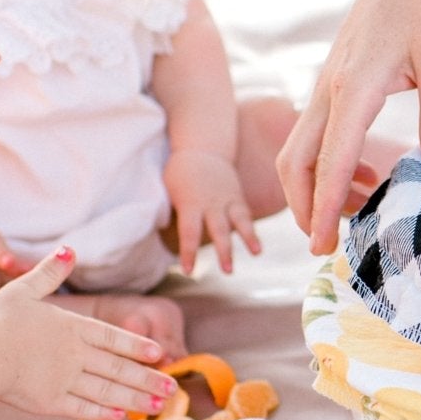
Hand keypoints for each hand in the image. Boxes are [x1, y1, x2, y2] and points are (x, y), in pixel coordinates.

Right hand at [0, 248, 175, 419]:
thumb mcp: (24, 289)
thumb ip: (50, 273)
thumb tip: (70, 250)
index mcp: (71, 328)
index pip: (113, 338)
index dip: (138, 346)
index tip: (161, 354)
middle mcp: (75, 355)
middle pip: (119, 368)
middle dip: (148, 379)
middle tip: (173, 388)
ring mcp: (65, 380)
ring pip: (109, 391)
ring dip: (137, 398)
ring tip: (159, 404)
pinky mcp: (50, 403)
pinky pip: (83, 408)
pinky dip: (104, 412)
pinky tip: (122, 415)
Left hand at [164, 148, 260, 273]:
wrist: (203, 148)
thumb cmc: (180, 173)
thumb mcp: (168, 190)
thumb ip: (171, 212)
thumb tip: (163, 233)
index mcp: (190, 203)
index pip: (189, 232)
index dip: (189, 252)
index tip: (188, 270)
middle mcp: (211, 203)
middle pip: (219, 229)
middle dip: (224, 250)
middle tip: (228, 271)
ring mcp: (227, 199)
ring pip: (239, 220)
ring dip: (248, 238)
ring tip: (256, 254)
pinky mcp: (238, 198)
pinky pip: (246, 216)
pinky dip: (252, 231)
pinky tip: (257, 248)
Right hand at [278, 0, 420, 253]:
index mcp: (354, 86)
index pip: (331, 161)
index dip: (326, 207)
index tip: (323, 246)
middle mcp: (330, 87)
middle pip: (296, 160)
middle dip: (304, 206)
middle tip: (327, 246)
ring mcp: (328, 83)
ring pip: (302, 147)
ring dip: (317, 186)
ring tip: (357, 215)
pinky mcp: (337, 80)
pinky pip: (319, 132)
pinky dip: (329, 163)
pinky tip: (367, 176)